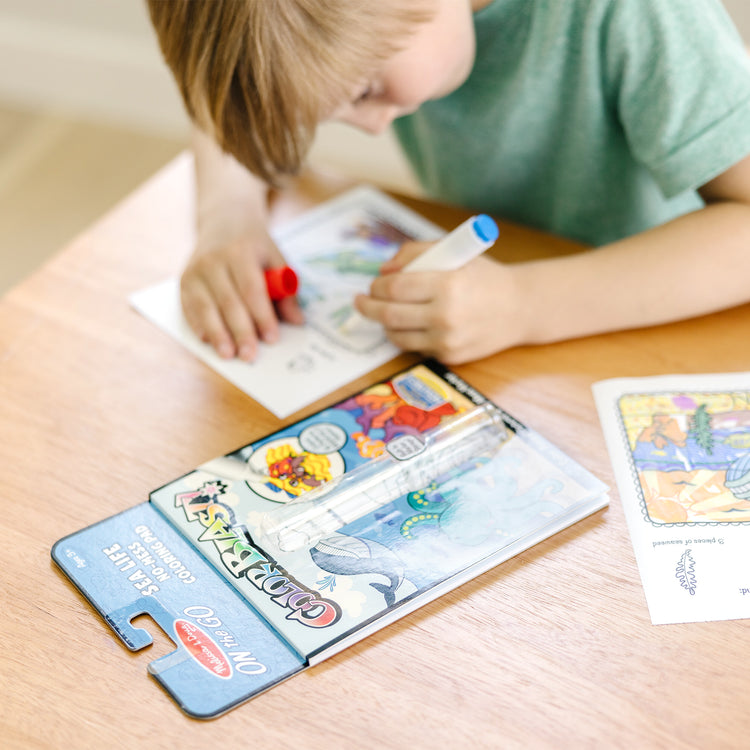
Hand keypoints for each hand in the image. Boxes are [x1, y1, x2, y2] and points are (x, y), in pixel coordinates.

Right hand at [181, 212, 303, 361]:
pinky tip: (208, 341)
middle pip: (229, 302)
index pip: (252, 289)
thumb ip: (286, 291)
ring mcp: (196, 270)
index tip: (272, 338)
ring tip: (229, 355)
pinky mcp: (184, 280)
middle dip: (241, 331)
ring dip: (217, 334)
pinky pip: (190, 307)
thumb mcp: (276, 259)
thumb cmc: (255, 247)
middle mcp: (214, 260)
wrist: (224, 221)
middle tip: (250, 355)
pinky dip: (198, 326)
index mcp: (241, 251)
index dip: (262, 316)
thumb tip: (296, 321)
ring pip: (206, 307)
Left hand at [354, 242, 524, 363]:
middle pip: (388, 315)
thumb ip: (415, 254)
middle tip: (360, 302)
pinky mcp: (449, 358)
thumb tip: (383, 271)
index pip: (395, 287)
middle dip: (367, 307)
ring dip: (384, 324)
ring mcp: (447, 341)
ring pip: (397, 336)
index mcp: (448, 284)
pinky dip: (407, 335)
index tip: (373, 284)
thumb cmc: (483, 276)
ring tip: (385, 313)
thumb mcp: (454, 253)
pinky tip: (412, 324)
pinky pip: (415, 348)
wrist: (520, 308)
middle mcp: (446, 316)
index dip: (377, 286)